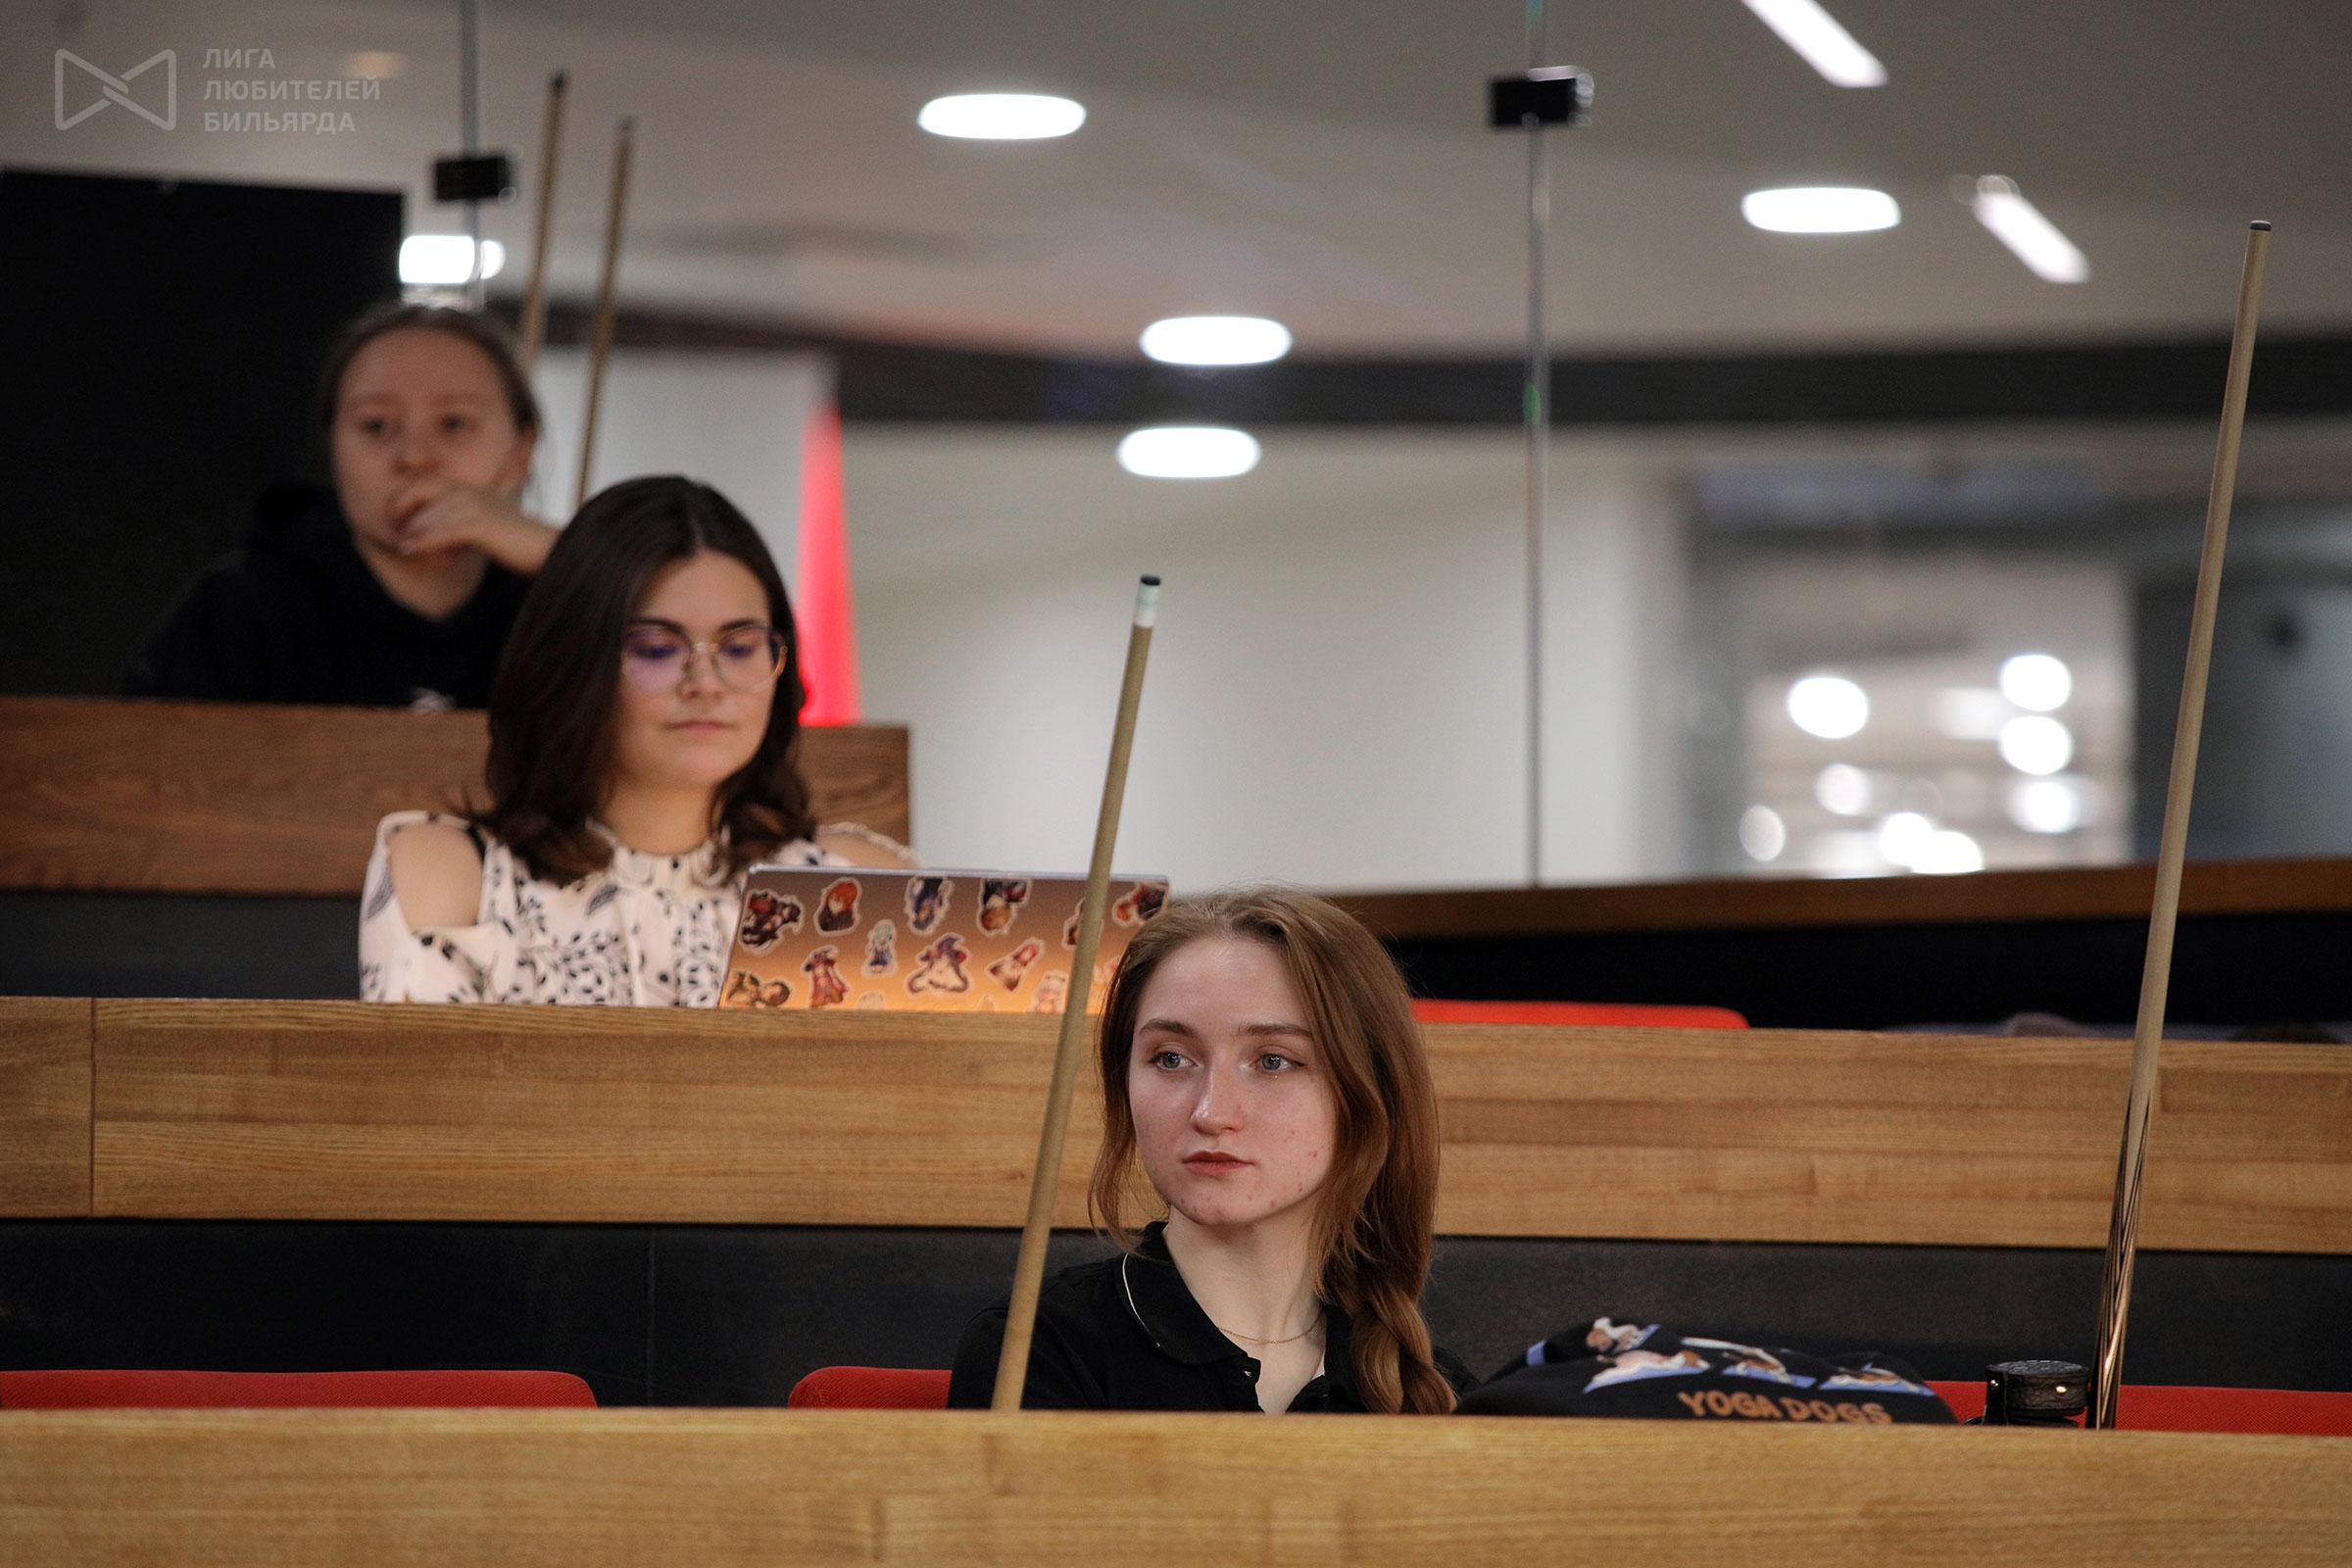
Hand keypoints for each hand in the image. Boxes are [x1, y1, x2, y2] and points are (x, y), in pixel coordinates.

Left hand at [392, 483, 558, 575]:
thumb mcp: (486, 526)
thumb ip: (461, 525)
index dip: (403, 500)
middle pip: (418, 492)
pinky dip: (422, 542)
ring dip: (413, 535)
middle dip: (400, 512)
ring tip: (404, 548)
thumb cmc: (519, 542)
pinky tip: (410, 550)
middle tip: (395, 533)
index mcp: (468, 489)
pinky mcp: (480, 526)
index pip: (422, 483)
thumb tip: (436, 540)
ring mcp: (474, 507)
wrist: (549, 548)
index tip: (397, 522)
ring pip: (428, 517)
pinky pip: (441, 532)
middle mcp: (468, 492)